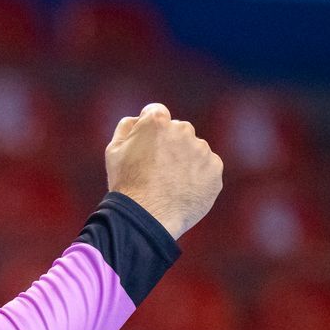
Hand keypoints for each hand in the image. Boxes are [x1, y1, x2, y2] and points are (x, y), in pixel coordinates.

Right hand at [105, 103, 222, 239]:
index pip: (156, 112)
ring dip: (185, 160)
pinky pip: (208, 167)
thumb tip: (138, 119)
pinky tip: (183, 190)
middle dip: (170, 144)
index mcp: (157, 122)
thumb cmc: (126, 184)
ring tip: (170, 183)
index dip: (149, 128)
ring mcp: (202, 150)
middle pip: (178, 130)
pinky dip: (199, 176)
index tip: (146, 145)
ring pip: (194, 149)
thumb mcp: (114, 151)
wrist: (148, 217)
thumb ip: (127, 127)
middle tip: (157, 169)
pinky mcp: (215, 169)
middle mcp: (183, 130)